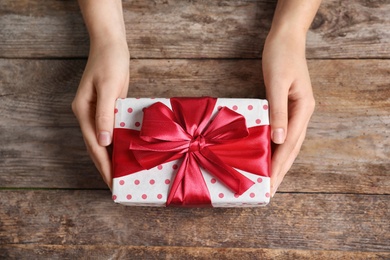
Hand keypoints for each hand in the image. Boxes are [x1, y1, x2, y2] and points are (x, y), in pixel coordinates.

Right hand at [72, 39, 129, 188]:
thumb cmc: (110, 63)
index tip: (112, 183)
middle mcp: (87, 115)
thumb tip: (103, 142)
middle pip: (96, 147)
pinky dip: (116, 144)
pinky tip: (125, 152)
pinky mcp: (106, 108)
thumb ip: (105, 115)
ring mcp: (96, 112)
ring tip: (122, 175)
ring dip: (111, 158)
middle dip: (106, 167)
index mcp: (84, 112)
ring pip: (102, 141)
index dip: (104, 166)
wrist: (111, 45)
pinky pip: (110, 131)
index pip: (94, 146)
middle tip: (118, 186)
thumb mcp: (109, 88)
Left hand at [262, 30, 314, 196]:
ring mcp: (296, 112)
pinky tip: (267, 155)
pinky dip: (275, 147)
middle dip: (280, 171)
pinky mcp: (287, 108)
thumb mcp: (277, 83)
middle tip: (269, 192)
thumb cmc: (281, 57)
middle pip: (291, 149)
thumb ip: (278, 112)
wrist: (285, 39)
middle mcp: (302, 114)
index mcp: (303, 110)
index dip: (278, 166)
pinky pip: (281, 133)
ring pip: (287, 144)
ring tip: (268, 180)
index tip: (270, 185)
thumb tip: (278, 140)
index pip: (289, 145)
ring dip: (278, 162)